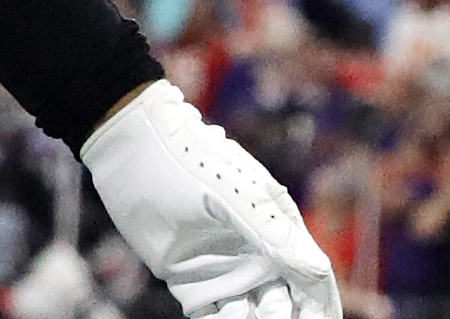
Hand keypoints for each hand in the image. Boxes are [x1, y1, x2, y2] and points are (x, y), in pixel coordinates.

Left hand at [83, 80, 339, 318]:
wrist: (129, 147)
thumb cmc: (186, 159)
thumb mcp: (230, 193)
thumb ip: (270, 231)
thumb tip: (317, 270)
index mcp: (278, 230)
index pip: (311, 280)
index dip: (320, 308)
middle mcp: (257, 255)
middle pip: (285, 305)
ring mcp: (225, 269)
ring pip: (251, 315)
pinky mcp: (191, 281)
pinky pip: (214, 316)